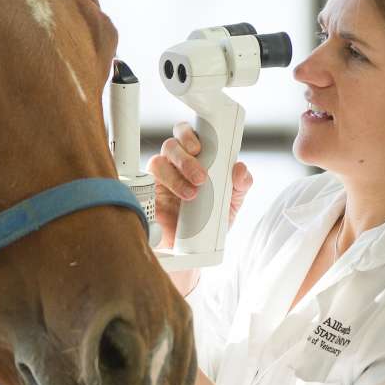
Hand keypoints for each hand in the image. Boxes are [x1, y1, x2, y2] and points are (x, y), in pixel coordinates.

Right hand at [148, 123, 252, 249]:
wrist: (194, 249)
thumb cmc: (212, 220)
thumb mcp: (232, 203)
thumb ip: (241, 185)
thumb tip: (240, 169)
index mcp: (195, 159)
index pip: (188, 136)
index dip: (189, 135)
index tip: (198, 148)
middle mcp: (175, 165)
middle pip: (171, 145)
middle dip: (185, 158)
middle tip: (200, 176)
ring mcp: (160, 179)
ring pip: (158, 162)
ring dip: (175, 177)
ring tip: (191, 195)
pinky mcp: (147, 195)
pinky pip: (144, 184)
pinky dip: (155, 189)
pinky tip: (168, 201)